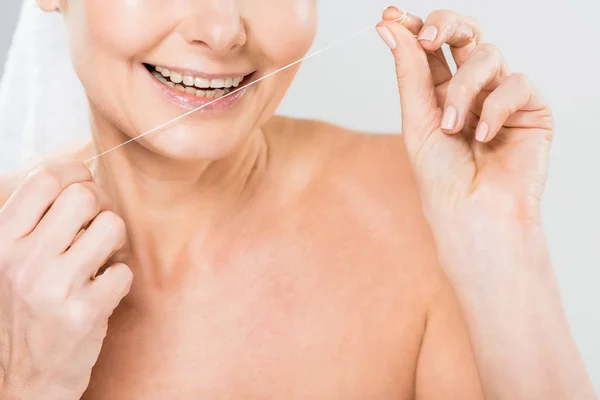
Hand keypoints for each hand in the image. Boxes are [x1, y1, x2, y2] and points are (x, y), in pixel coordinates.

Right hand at [0, 161, 131, 399]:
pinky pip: (123, 271)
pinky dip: (119, 280)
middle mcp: (22, 261)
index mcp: (0, 242)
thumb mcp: (8, 265)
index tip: (84, 185)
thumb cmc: (21, 315)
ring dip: (114, 243)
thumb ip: (34, 225)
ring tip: (99, 262)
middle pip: (85, 196)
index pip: (45, 180)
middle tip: (96, 230)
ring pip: (112, 227)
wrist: (20, 383)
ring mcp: (54, 288)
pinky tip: (101, 294)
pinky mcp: (84, 314)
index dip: (74, 174)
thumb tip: (79, 178)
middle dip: (100, 208)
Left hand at [377, 8, 553, 226]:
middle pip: (464, 34)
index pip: (430, 48)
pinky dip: (497, 107)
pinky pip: (516, 85)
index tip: (391, 17)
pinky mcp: (531, 110)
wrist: (473, 214)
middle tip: (429, 37)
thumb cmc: (441, 177)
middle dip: (446, 26)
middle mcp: (471, 90)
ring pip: (488, 56)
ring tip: (453, 126)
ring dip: (466, 89)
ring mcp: (501, 97)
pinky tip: (484, 134)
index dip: (414, 27)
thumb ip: (409, 72)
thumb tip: (389, 28)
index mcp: (439, 92)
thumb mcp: (417, 120)